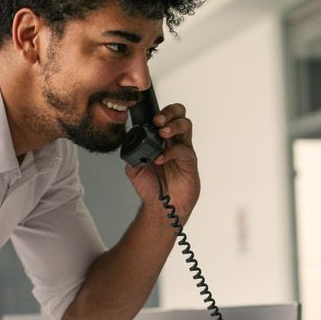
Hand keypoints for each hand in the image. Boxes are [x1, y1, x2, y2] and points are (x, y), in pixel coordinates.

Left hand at [126, 102, 199, 221]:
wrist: (161, 207)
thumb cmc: (152, 187)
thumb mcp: (133, 168)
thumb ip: (132, 152)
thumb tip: (130, 141)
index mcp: (160, 139)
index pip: (164, 117)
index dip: (159, 113)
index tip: (150, 119)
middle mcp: (173, 141)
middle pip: (179, 114)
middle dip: (170, 112)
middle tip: (159, 121)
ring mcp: (182, 150)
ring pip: (186, 126)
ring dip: (174, 125)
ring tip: (163, 133)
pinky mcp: (190, 162)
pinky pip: (184, 150)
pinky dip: (172, 151)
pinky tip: (161, 158)